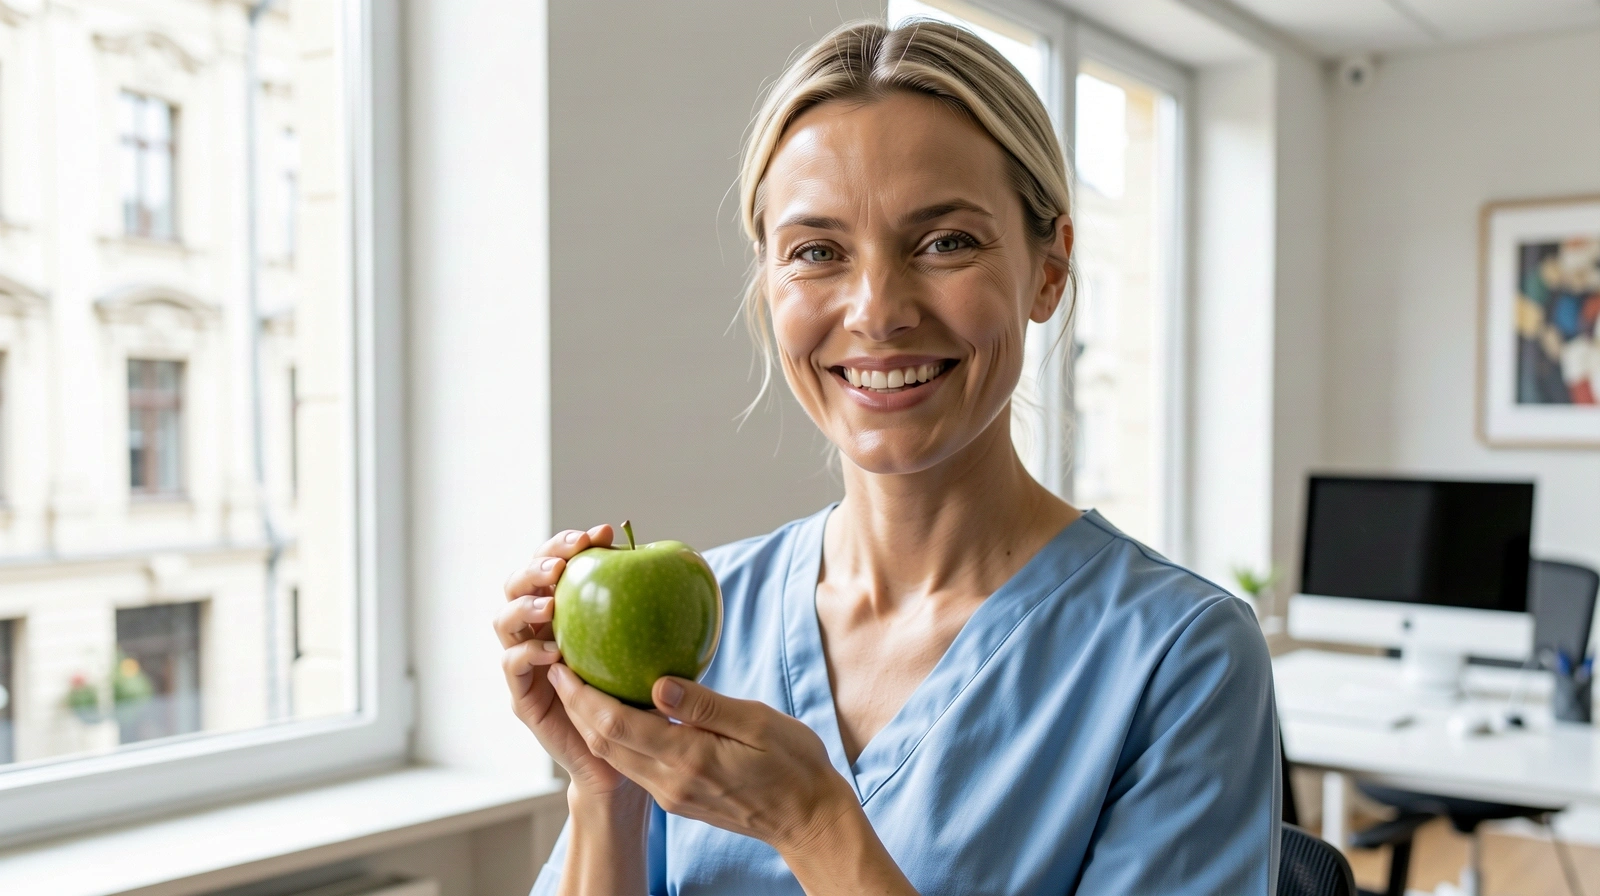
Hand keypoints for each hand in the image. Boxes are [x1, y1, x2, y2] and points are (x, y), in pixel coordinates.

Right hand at [496, 525, 642, 801]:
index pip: (557, 563)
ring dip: (526, 605)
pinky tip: (556, 651)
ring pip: (504, 620)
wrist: (627, 755)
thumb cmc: (644, 696)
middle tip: (567, 562)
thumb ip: (656, 611)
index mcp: (566, 610)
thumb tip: (691, 563)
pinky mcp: (523, 696)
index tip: (603, 532)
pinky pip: (513, 666)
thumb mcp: (652, 648)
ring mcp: (525, 661)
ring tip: (552, 603)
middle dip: (540, 563)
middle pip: (519, 582)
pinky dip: (530, 654)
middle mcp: (538, 630)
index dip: (573, 543)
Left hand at [548, 665, 857, 856]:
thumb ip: (706, 705)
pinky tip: (617, 713)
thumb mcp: (760, 723)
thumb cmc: (794, 766)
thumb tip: (658, 684)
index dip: (583, 697)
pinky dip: (614, 738)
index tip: (565, 665)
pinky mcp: (677, 798)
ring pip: (614, 757)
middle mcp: (670, 782)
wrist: (808, 820)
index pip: (617, 726)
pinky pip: (633, 765)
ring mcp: (671, 794)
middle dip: (575, 706)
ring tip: (579, 686)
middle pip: (604, 743)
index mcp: (689, 759)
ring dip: (589, 723)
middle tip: (559, 667)